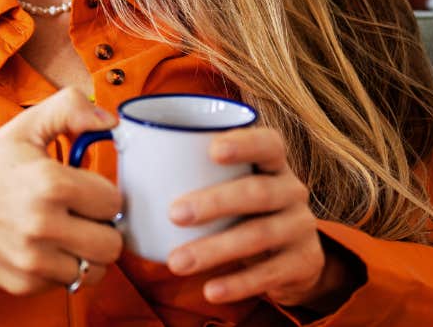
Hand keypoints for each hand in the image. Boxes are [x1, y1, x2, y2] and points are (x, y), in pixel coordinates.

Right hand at [0, 87, 124, 295]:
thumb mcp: (25, 125)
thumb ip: (71, 109)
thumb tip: (111, 121)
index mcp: (51, 183)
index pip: (114, 202)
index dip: (103, 193)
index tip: (86, 190)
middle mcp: (43, 225)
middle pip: (112, 244)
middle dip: (102, 227)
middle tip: (84, 215)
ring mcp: (33, 259)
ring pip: (96, 270)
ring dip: (88, 252)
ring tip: (68, 233)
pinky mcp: (23, 283)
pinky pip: (68, 283)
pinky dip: (63, 267)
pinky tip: (46, 246)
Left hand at [164, 127, 359, 310]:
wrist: (295, 258)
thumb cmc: (244, 213)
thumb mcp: (231, 188)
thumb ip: (195, 174)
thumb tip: (128, 163)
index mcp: (272, 164)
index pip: (268, 143)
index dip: (244, 143)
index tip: (211, 149)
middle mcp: (292, 190)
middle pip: (257, 191)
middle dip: (214, 202)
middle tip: (174, 213)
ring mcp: (301, 226)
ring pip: (259, 234)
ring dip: (215, 249)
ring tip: (177, 262)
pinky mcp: (304, 262)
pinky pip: (269, 273)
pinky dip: (237, 284)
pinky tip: (210, 290)